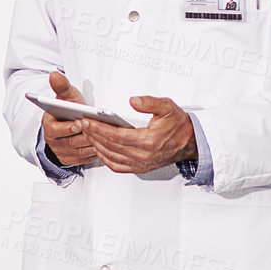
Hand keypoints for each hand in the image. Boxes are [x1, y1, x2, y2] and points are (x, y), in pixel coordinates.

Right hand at [41, 72, 100, 167]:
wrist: (68, 123)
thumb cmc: (68, 109)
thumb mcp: (66, 97)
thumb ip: (62, 87)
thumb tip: (55, 75)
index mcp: (49, 125)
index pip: (56, 130)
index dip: (67, 128)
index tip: (78, 123)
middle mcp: (53, 141)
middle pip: (71, 142)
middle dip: (86, 136)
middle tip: (99, 130)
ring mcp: (62, 152)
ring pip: (80, 151)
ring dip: (93, 144)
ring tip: (105, 136)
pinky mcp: (71, 161)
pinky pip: (85, 159)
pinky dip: (95, 152)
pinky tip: (105, 144)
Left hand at [77, 95, 196, 174]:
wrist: (189, 142)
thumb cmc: (178, 125)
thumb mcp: (167, 107)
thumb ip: (149, 102)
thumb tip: (133, 100)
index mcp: (147, 141)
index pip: (115, 136)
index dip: (98, 128)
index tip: (87, 121)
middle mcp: (142, 156)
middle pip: (109, 146)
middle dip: (93, 135)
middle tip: (81, 125)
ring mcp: (140, 164)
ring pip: (110, 157)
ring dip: (96, 145)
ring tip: (87, 133)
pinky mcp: (139, 169)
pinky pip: (116, 166)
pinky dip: (104, 158)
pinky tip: (98, 148)